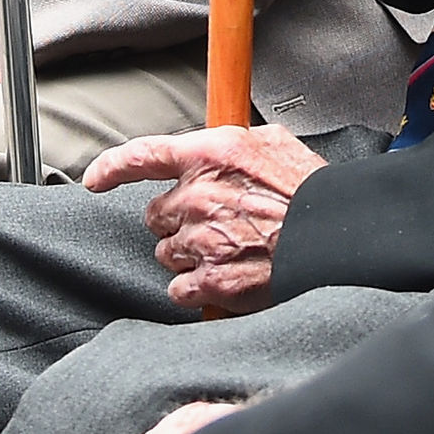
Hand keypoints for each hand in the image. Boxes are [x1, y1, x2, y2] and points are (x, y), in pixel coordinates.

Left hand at [83, 126, 324, 311]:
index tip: (95, 179)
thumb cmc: (311, 193)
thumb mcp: (273, 144)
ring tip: (228, 251)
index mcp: (210, 155)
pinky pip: (180, 290)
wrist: (338, 235)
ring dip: (189, 255)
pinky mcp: (212, 280)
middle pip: (156, 215)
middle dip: (178, 221)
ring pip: (167, 253)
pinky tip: (223, 279)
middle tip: (214, 225)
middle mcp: (198, 195)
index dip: (111, 167)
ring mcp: (202, 240)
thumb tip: (217, 145)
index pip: (142, 156)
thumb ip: (233, 144)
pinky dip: (196, 290)